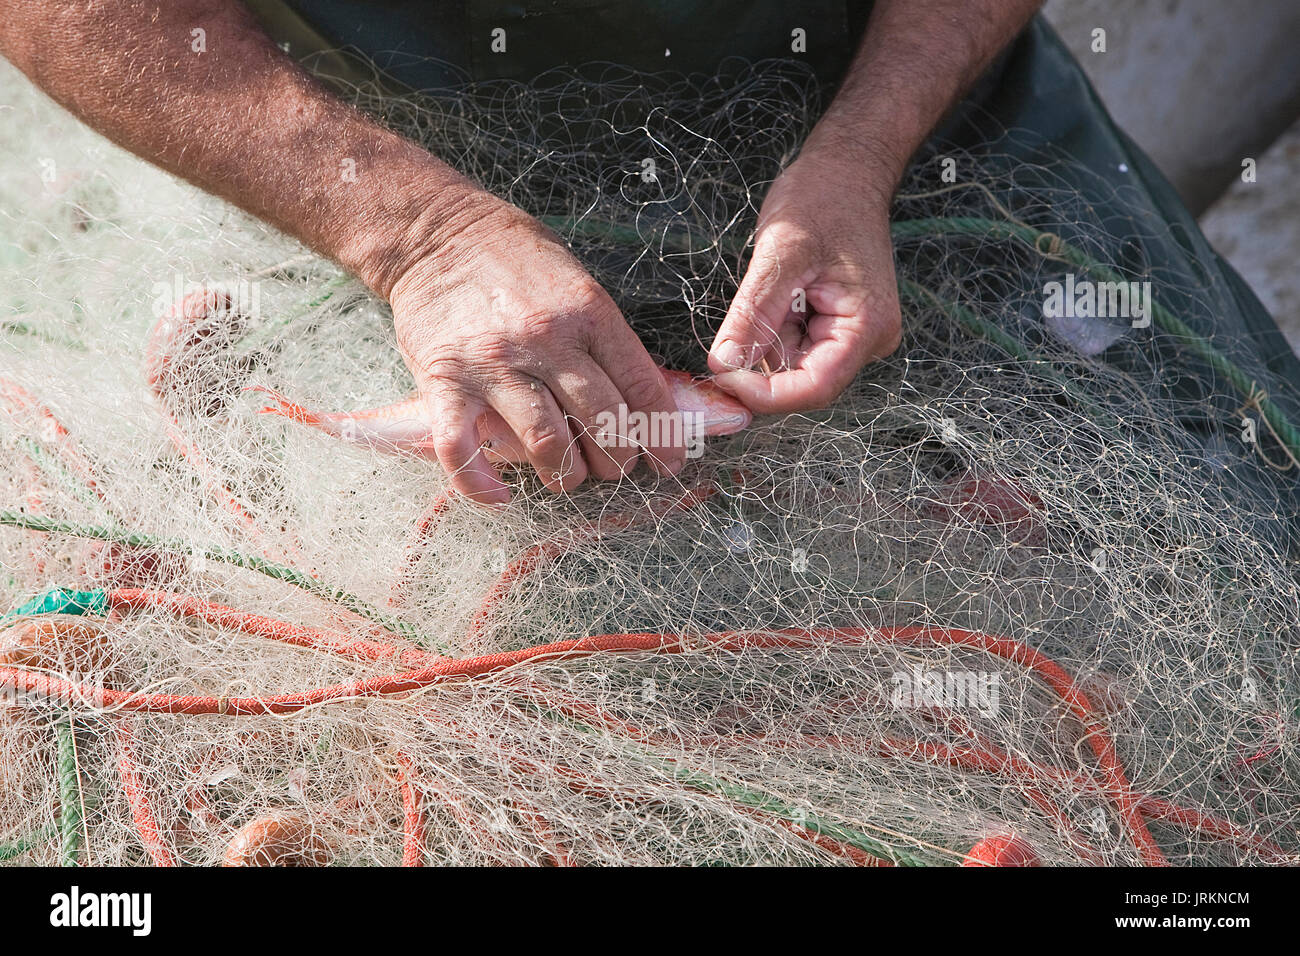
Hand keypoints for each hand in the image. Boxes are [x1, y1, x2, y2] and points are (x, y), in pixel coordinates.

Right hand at [389, 195, 684, 503]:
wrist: (437, 234)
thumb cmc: (516, 260)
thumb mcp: (579, 285)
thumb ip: (606, 339)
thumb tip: (643, 400)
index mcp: (589, 314)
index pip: (642, 388)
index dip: (664, 436)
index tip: (669, 463)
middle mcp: (545, 340)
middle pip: (602, 422)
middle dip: (618, 460)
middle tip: (614, 469)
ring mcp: (493, 364)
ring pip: (546, 443)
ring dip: (565, 474)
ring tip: (567, 476)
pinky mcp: (444, 382)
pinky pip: (462, 448)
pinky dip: (481, 484)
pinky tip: (500, 496)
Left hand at [707, 151, 900, 411]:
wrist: (846, 169)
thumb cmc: (823, 198)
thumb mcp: (780, 255)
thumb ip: (753, 316)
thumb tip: (723, 365)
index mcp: (867, 327)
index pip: (814, 388)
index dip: (765, 394)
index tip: (721, 377)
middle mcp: (868, 340)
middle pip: (803, 382)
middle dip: (760, 366)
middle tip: (725, 339)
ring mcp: (854, 335)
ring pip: (793, 366)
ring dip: (765, 343)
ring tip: (765, 291)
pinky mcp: (836, 326)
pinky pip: (795, 347)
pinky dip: (771, 331)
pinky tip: (774, 294)